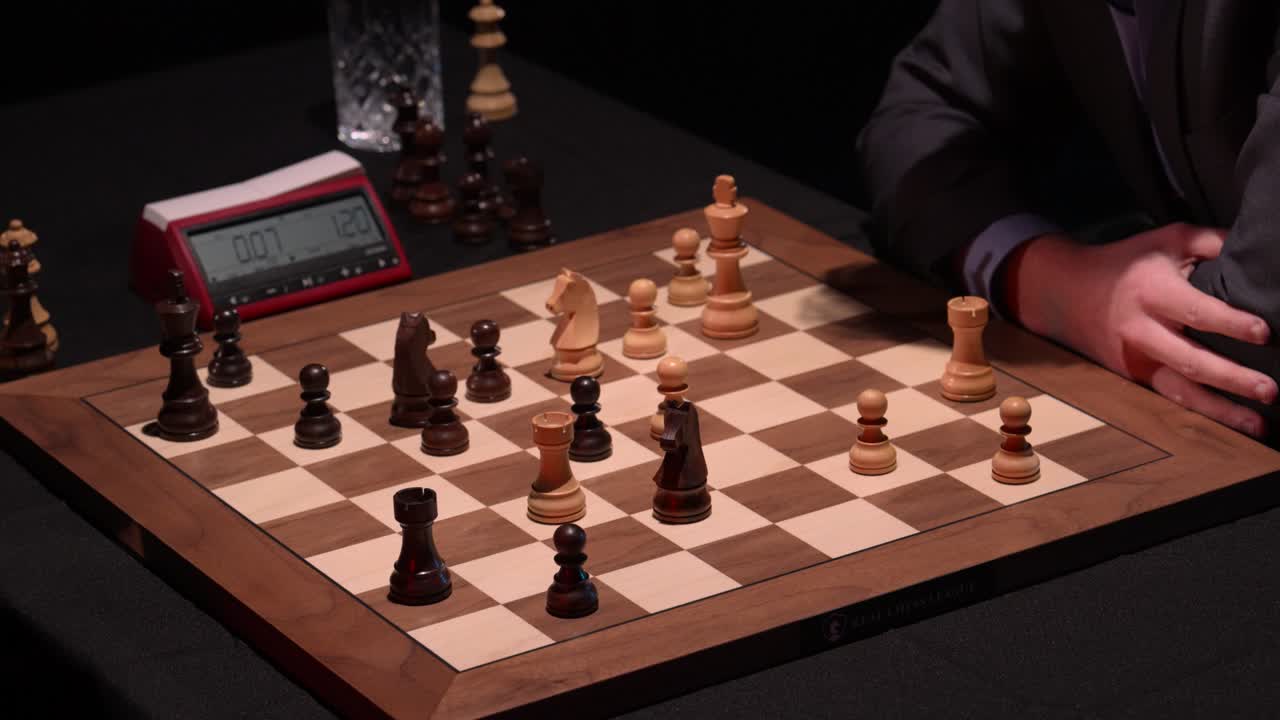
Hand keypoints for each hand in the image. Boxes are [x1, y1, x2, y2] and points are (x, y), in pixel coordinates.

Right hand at [1003, 223, 1275, 437]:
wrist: (1069, 292)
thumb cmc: (1128, 262)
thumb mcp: (1168, 240)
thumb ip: (1212, 242)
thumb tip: (1260, 249)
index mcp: (1151, 293)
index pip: (1196, 312)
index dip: (1231, 324)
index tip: (1264, 333)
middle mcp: (1142, 331)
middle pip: (1190, 361)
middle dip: (1231, 378)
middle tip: (1270, 389)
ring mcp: (1137, 360)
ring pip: (1181, 391)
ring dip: (1222, 410)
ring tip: (1259, 425)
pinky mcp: (1136, 376)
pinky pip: (1174, 398)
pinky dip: (1206, 412)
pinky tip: (1235, 421)